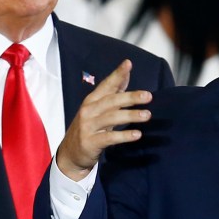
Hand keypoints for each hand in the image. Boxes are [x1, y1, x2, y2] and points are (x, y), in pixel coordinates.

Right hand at [55, 60, 151, 180]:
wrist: (70, 154)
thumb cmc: (89, 128)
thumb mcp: (98, 109)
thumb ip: (112, 94)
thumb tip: (126, 75)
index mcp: (91, 100)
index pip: (106, 85)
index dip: (117, 74)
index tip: (128, 64)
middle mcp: (88, 111)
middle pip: (111, 101)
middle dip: (130, 97)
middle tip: (148, 96)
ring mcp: (88, 126)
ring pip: (111, 118)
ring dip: (130, 115)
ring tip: (147, 115)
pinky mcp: (90, 142)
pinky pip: (110, 138)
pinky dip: (124, 136)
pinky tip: (137, 134)